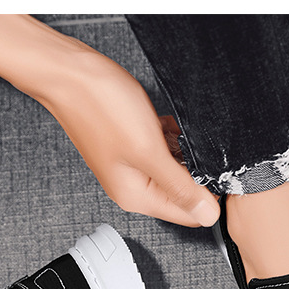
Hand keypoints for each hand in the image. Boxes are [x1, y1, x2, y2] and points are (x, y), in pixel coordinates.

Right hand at [42, 49, 218, 226]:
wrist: (70, 72)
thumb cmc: (101, 108)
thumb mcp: (149, 152)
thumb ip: (180, 186)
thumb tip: (208, 215)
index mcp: (136, 196)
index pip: (187, 214)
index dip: (209, 197)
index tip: (218, 172)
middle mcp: (133, 185)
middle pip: (182, 190)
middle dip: (195, 170)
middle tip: (198, 145)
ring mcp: (132, 164)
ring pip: (175, 167)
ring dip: (183, 151)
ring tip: (176, 130)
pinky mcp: (132, 143)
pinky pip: (164, 148)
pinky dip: (171, 136)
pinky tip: (165, 122)